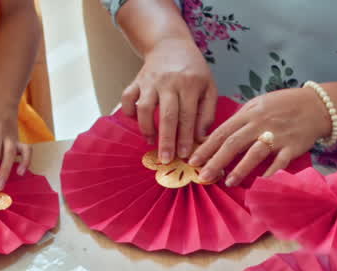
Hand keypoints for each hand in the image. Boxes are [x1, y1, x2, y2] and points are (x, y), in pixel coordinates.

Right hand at [120, 37, 216, 163]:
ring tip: (151, 142)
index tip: (184, 155)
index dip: (185, 137)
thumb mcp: (209, 87)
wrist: (171, 44)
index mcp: (191, 84)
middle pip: (167, 116)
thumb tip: (200, 138)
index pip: (188, 116)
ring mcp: (150, 81)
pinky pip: (127, 98)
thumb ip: (208, 113)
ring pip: (144, 108)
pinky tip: (136, 122)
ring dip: (146, 128)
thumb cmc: (193, 71)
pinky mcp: (136, 81)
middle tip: (165, 159)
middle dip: (166, 140)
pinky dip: (129, 112)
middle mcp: (169, 82)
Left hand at [188, 87, 328, 186]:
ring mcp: (277, 135)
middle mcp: (260, 123)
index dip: (206, 147)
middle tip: (203, 177)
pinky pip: (279, 162)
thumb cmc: (283, 106)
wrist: (316, 106)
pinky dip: (270, 172)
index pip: (222, 131)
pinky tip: (260, 183)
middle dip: (216, 161)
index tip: (192, 161)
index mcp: (248, 113)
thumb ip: (240, 120)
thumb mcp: (258, 105)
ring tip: (228, 182)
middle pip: (233, 143)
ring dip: (240, 169)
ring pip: (254, 153)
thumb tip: (218, 138)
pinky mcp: (292, 147)